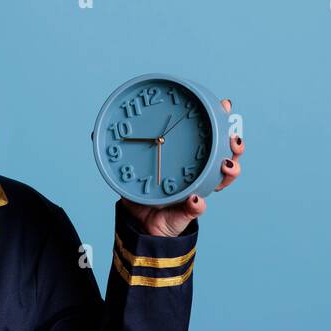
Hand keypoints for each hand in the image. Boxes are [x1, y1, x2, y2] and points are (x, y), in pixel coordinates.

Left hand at [119, 98, 243, 237]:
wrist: (140, 225)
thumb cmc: (142, 193)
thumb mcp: (129, 168)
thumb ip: (117, 150)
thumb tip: (95, 132)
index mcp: (189, 159)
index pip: (210, 136)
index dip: (221, 122)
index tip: (224, 105)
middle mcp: (199, 174)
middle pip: (227, 156)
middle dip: (235, 146)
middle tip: (234, 138)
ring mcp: (197, 192)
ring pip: (223, 180)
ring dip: (229, 171)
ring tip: (226, 164)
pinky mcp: (188, 212)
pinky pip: (197, 207)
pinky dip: (197, 203)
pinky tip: (195, 198)